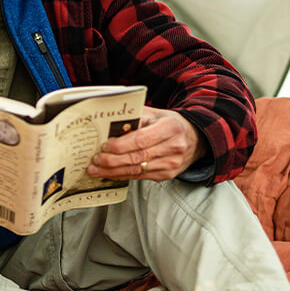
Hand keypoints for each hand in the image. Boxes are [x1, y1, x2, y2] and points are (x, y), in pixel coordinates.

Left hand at [87, 106, 204, 180]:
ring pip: (137, 170)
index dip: (120, 145)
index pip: (141, 140)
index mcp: (170, 127)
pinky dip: (123, 175)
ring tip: (97, 169)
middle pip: (137, 158)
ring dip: (113, 172)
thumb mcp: (155, 113)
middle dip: (112, 161)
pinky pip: (140, 177)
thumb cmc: (170, 124)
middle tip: (96, 160)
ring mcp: (171, 164)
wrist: (194, 138)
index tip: (104, 146)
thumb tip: (110, 125)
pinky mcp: (167, 175)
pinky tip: (111, 173)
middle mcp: (173, 147)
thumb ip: (135, 117)